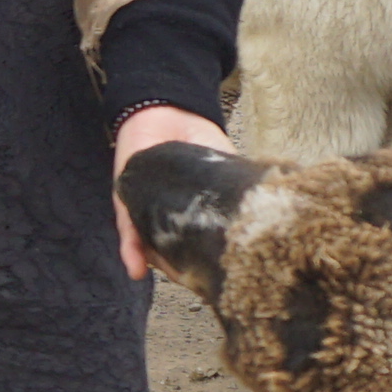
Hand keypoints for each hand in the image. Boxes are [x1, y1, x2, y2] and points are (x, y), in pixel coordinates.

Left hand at [110, 102, 231, 279]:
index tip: (232, 277)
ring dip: (161, 266)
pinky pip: (128, 228)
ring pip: (152, 247)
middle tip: (206, 283)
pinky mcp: (125, 199)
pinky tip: (137, 270)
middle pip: (175, 253)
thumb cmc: (196, 137)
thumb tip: (266, 207)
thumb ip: (237, 184)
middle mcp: (168, 216)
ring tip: (176, 279)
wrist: (166, 108)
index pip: (201, 242)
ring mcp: (146, 210)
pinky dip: (131, 250)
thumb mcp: (223, 163)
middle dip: (187, 270)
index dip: (213, 260)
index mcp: (193, 211)